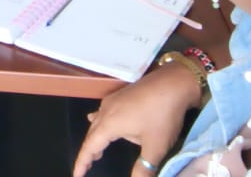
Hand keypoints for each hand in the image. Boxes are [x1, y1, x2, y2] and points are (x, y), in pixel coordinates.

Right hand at [72, 64, 202, 176]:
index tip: (76, 175)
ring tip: (97, 151)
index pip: (90, 147)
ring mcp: (113, 100)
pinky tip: (103, 120)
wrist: (173, 83)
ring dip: (96, 138)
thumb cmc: (162, 116)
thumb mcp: (155, 146)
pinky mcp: (122, 95)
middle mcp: (106, 110)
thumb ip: (144, 168)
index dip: (82, 163)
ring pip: (98, 122)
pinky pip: (104, 112)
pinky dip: (102, 123)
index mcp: (109, 124)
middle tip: (88, 167)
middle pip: (92, 134)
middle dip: (89, 152)